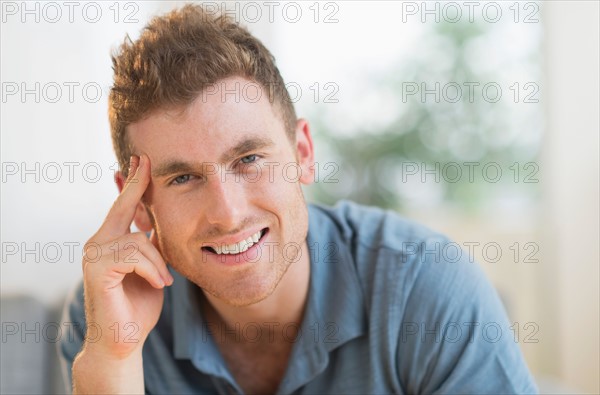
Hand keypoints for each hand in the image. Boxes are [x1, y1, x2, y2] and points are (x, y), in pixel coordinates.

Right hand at [80, 154, 172, 358]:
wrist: (125, 339)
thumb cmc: (139, 303)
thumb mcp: (152, 266)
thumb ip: (151, 242)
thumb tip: (158, 219)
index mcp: (112, 240)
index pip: (124, 205)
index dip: (134, 182)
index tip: (141, 159)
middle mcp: (98, 242)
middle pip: (123, 206)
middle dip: (137, 183)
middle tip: (146, 160)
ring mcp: (94, 253)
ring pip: (139, 239)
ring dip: (158, 262)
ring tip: (163, 281)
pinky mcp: (97, 268)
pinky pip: (136, 255)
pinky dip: (153, 270)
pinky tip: (157, 284)